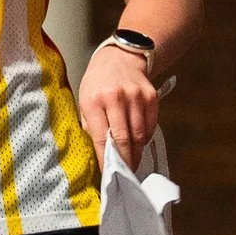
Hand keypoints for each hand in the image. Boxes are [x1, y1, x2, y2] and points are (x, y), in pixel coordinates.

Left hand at [80, 38, 159, 170]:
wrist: (120, 58)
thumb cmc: (98, 84)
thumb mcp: (84, 101)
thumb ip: (90, 127)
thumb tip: (96, 156)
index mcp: (94, 100)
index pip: (102, 138)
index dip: (106, 160)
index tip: (107, 176)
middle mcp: (116, 98)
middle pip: (124, 140)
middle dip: (124, 162)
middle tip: (124, 176)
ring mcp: (136, 97)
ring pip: (139, 136)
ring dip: (136, 153)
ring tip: (131, 161)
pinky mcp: (151, 97)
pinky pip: (150, 127)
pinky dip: (144, 138)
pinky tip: (137, 141)